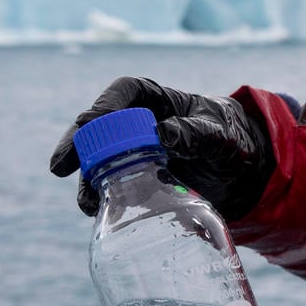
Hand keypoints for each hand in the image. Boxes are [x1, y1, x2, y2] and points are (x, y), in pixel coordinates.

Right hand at [49, 76, 273, 218]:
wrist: (245, 171)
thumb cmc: (234, 140)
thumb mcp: (222, 135)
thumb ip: (198, 133)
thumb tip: (164, 135)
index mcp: (156, 100)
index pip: (123, 93)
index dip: (103, 106)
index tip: (89, 125)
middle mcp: (138, 123)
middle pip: (98, 128)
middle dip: (76, 146)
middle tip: (61, 168)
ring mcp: (134, 153)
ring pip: (99, 161)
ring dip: (88, 180)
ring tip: (88, 204)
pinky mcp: (137, 180)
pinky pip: (112, 186)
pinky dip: (103, 198)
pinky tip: (100, 213)